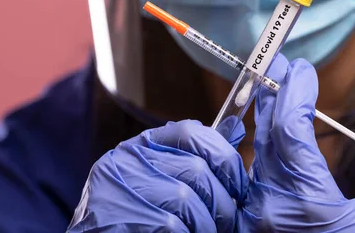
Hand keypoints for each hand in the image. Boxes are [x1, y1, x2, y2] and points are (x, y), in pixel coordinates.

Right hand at [68, 120, 247, 231]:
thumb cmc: (137, 217)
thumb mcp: (162, 180)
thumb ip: (195, 157)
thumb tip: (236, 130)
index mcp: (141, 146)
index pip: (191, 132)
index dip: (224, 158)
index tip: (239, 186)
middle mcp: (126, 159)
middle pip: (196, 169)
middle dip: (222, 202)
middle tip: (227, 223)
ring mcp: (118, 188)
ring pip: (187, 199)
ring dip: (206, 225)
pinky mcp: (116, 218)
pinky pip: (171, 225)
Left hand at [238, 55, 354, 231]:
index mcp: (307, 200)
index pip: (290, 128)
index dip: (295, 91)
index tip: (304, 68)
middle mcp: (272, 205)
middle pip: (266, 133)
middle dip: (275, 93)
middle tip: (281, 64)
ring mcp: (258, 213)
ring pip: (256, 151)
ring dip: (268, 116)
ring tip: (279, 87)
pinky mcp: (253, 219)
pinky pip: (252, 171)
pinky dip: (262, 143)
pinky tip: (270, 127)